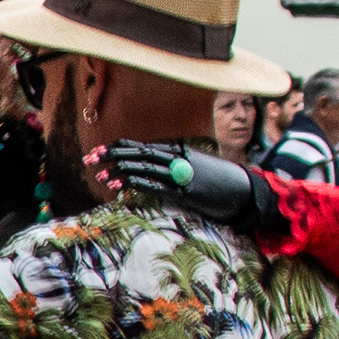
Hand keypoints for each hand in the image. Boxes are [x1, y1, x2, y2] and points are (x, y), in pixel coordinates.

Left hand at [108, 141, 285, 243]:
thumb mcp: (198, 169)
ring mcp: (182, 174)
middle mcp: (179, 158)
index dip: (119, 148)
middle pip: (139, 152)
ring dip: (119, 169)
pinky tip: (120, 184)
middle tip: (90, 159)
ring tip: (100, 174)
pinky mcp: (186, 191)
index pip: (143, 146)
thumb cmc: (222, 182)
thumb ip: (176, 168)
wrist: (248, 192)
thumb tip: (153, 174)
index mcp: (179, 151)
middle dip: (112, 155)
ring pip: (144, 167)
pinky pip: (156, 184)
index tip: (99, 152)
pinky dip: (135, 183)